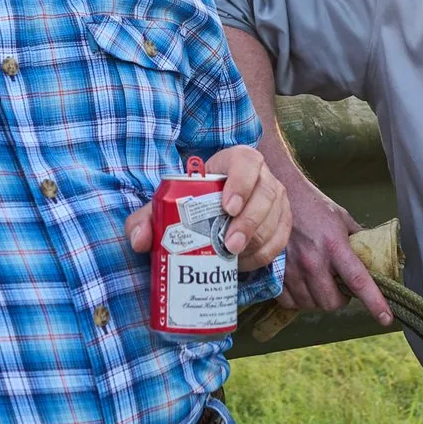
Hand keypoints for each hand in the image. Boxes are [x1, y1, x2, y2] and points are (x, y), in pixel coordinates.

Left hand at [123, 145, 290, 270]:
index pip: (247, 162)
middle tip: (230, 245)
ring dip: (258, 241)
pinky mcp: (282, 221)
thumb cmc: (188, 203)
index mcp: (236, 160)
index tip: (228, 208)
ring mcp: (276, 199)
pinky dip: (264, 254)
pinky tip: (244, 262)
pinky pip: (280, 239)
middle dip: (250, 222)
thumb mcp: (163, 207)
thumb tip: (140, 240)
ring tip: (234, 258)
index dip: (242, 183)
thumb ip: (145, 219)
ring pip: (276, 219)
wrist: (207, 212)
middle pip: (267, 194)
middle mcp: (262, 176)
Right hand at [276, 177, 392, 324]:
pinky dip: (299, 300)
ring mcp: (292, 269)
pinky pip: (290, 302)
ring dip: (319, 299)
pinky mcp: (275, 273)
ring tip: (320, 283)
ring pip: (311, 304)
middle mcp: (313, 261)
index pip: (359, 281)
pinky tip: (303, 286)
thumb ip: (357, 239)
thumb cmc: (313, 206)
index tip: (386, 318)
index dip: (375, 302)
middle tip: (339, 286)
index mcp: (335, 246)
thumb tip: (375, 253)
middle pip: (332, 302)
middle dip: (340, 300)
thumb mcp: (342, 218)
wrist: (279, 195)